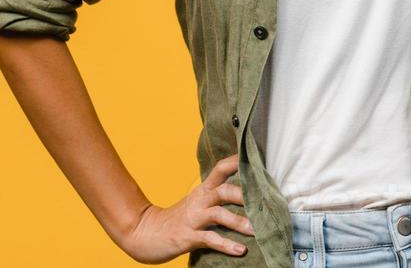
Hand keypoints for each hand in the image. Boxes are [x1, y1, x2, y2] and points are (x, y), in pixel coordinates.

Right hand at [116, 153, 254, 262]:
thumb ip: (215, 198)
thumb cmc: (176, 219)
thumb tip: (244, 196)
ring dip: (239, 222)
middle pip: (223, 190)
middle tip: (265, 202)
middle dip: (244, 195)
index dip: (236, 162)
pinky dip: (226, 244)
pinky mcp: (188, 236)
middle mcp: (198, 201)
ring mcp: (193, 219)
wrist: (144, 232)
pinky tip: (240, 250)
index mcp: (201, 191)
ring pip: (219, 214)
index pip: (220, 170)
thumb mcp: (195, 204)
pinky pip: (210, 238)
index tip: (255, 159)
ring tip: (257, 230)